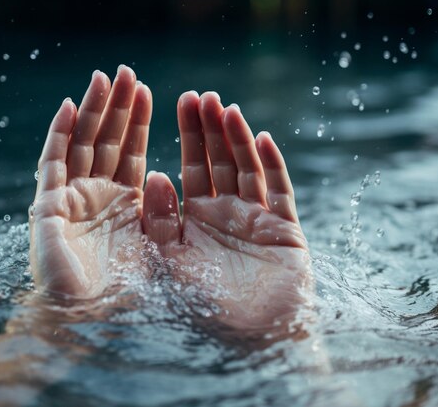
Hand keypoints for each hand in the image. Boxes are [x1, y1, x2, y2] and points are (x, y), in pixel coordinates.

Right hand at [30, 66, 151, 298]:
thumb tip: (163, 177)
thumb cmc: (124, 297)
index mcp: (123, 207)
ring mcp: (71, 200)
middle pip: (108, 142)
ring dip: (93, 110)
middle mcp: (96, 198)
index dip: (138, 123)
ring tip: (105, 77)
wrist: (84, 324)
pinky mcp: (48, 207)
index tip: (149, 93)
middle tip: (127, 72)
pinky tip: (71, 107)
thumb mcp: (155, 249)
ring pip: (82, 144)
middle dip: (118, 108)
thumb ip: (160, 214)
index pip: (131, 154)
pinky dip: (60, 135)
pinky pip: (53, 164)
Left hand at [142, 91, 312, 336]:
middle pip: (217, 161)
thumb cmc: (200, 308)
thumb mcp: (168, 262)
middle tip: (202, 96)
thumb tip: (153, 175)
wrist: (247, 342)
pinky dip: (271, 165)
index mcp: (194, 219)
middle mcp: (224, 214)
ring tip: (226, 108)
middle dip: (209, 129)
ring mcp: (255, 219)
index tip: (179, 102)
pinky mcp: (283, 229)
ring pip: (246, 168)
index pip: (189, 167)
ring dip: (237, 138)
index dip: (186, 136)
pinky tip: (261, 138)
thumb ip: (160, 221)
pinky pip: (278, 191)